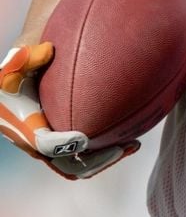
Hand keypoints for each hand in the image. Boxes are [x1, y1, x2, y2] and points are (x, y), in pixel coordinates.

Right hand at [0, 44, 138, 178]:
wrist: (23, 78)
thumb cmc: (25, 66)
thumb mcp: (21, 59)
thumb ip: (29, 56)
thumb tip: (47, 50)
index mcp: (25, 128)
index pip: (45, 144)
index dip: (64, 144)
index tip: (85, 139)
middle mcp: (38, 145)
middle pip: (69, 165)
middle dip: (97, 160)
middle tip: (123, 146)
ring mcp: (54, 148)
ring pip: (82, 166)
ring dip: (107, 158)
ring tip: (133, 144)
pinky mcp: (66, 144)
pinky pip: (87, 157)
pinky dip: (107, 151)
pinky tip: (131, 136)